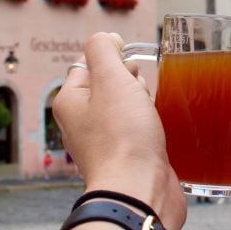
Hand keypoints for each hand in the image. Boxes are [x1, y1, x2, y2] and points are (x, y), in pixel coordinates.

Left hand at [53, 32, 185, 229]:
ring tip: (150, 112)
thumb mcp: (111, 79)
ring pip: (126, 107)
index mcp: (70, 103)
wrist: (140, 191)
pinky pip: (139, 129)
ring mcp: (106, 143)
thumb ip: (103, 50)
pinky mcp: (129, 158)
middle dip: (130, 80)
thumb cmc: (123, 138)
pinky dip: (151, 123)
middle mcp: (83, 123)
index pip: (86, 64)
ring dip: (143, 102)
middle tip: (138, 91)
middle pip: (108, 85)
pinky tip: (160, 127)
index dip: (111, 57)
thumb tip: (106, 38)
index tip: (129, 62)